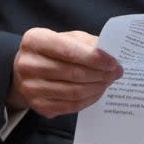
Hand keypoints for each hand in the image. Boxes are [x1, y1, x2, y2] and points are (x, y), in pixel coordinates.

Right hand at [8, 28, 122, 117]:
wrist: (26, 70)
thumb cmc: (52, 51)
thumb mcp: (67, 38)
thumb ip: (86, 43)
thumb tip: (110, 54)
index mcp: (35, 41)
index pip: (69, 50)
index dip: (94, 57)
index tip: (113, 62)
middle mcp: (28, 65)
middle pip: (73, 73)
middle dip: (100, 73)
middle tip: (116, 72)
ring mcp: (31, 88)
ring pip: (74, 92)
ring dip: (97, 87)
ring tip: (109, 81)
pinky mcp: (38, 106)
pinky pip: (71, 106)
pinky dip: (89, 99)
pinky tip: (97, 91)